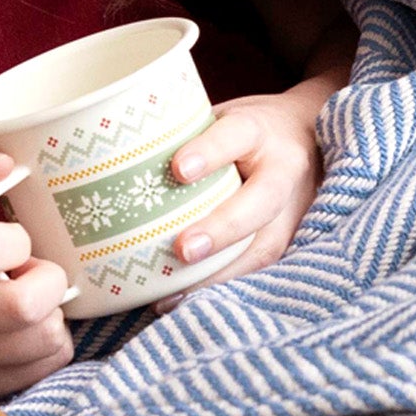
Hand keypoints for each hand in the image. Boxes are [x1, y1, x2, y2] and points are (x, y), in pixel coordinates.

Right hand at [0, 140, 75, 400]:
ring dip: (51, 314)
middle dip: (48, 281)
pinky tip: (24, 329)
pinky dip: (50, 343)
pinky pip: (49, 364)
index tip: (14, 241)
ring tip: (24, 300)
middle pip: (25, 305)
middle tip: (34, 272)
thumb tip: (4, 164)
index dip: (17, 242)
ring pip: (45, 337)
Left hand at [163, 75, 331, 282]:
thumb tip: (108, 159)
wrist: (307, 138)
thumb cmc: (246, 129)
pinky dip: (220, 285)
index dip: (210, 153)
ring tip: (174, 293)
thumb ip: (182, 134)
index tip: (179, 170)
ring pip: (263, 246)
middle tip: (184, 249)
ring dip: (219, 273)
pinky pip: (256, 267)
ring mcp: (293, 209)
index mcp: (259, 130)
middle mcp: (284, 170)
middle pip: (261, 201)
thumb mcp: (221, 115)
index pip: (236, 136)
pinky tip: (183, 299)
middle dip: (222, 228)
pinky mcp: (289, 239)